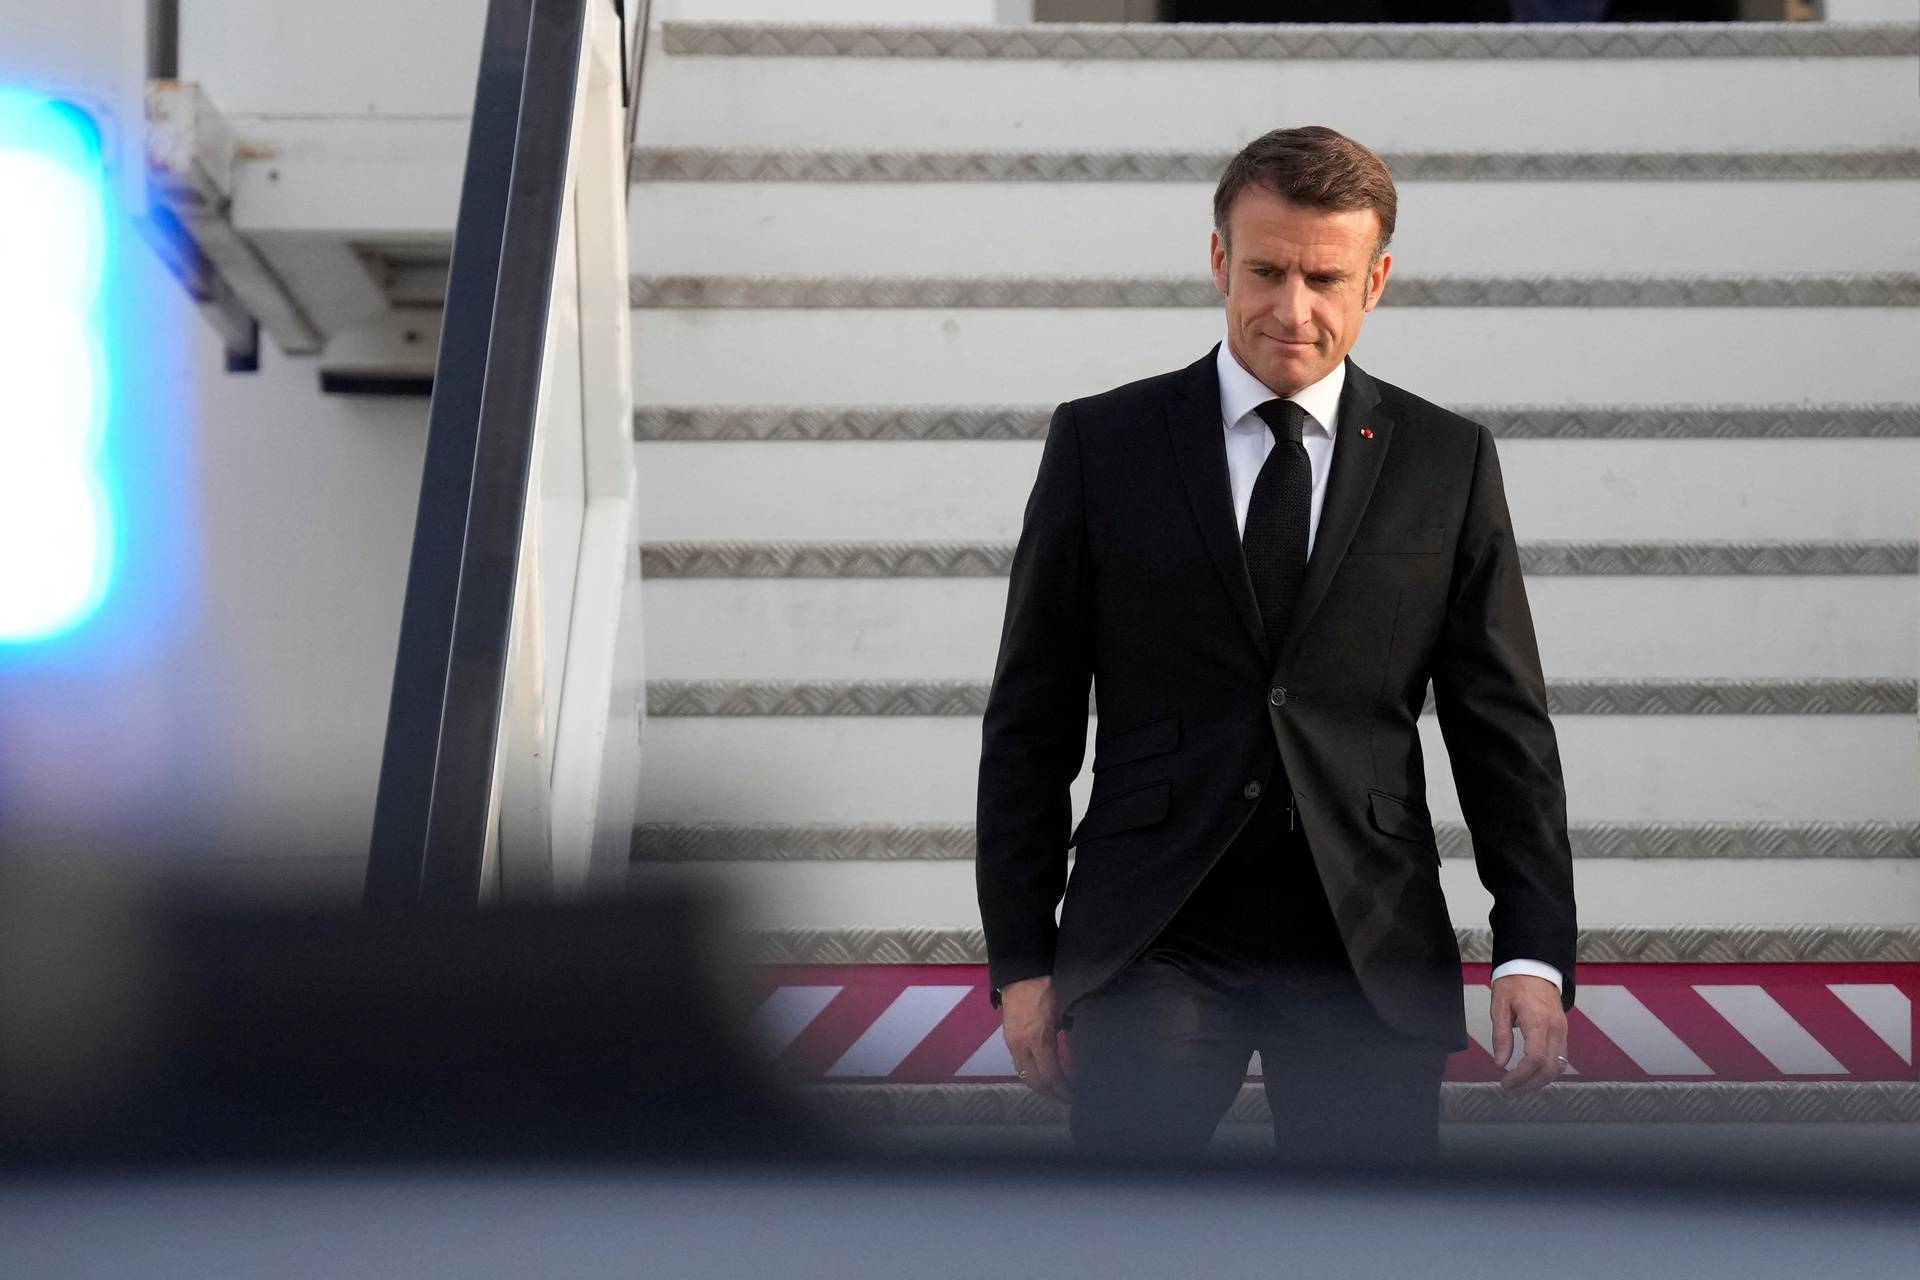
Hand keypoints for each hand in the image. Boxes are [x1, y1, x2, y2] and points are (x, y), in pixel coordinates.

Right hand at [1000, 975, 1072, 1103]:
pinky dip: (1031, 1075)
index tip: (1074, 1094)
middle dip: (1052, 1094)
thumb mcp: (1063, 1013)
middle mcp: (1022, 1045)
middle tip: (1067, 1098)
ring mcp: (1012, 1043)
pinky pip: (1019, 1065)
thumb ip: (1065, 1038)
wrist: (1022, 972)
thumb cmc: (1048, 988)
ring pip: (1025, 1076)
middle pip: (1036, 1082)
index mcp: (1038, 1038)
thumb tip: (1075, 1059)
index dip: (1063, 1089)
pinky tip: (1042, 1075)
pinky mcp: (1008, 1039)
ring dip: (1041, 1087)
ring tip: (1056, 1091)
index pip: (1050, 1076)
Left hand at [1489, 973, 1567, 1094]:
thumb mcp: (1500, 1005)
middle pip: (1549, 1068)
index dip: (1520, 1076)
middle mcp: (1555, 1029)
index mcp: (1538, 1021)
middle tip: (1509, 1090)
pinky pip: (1560, 1058)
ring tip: (1519, 1087)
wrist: (1535, 966)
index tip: (1505, 1082)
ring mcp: (1563, 1031)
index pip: (1534, 1059)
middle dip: (1529, 1085)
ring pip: (1558, 1067)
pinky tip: (1532, 1076)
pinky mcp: (1563, 1032)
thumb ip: (1501, 1035)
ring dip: (1539, 1082)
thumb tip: (1500, 1063)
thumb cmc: (1514, 982)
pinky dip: (1548, 1071)